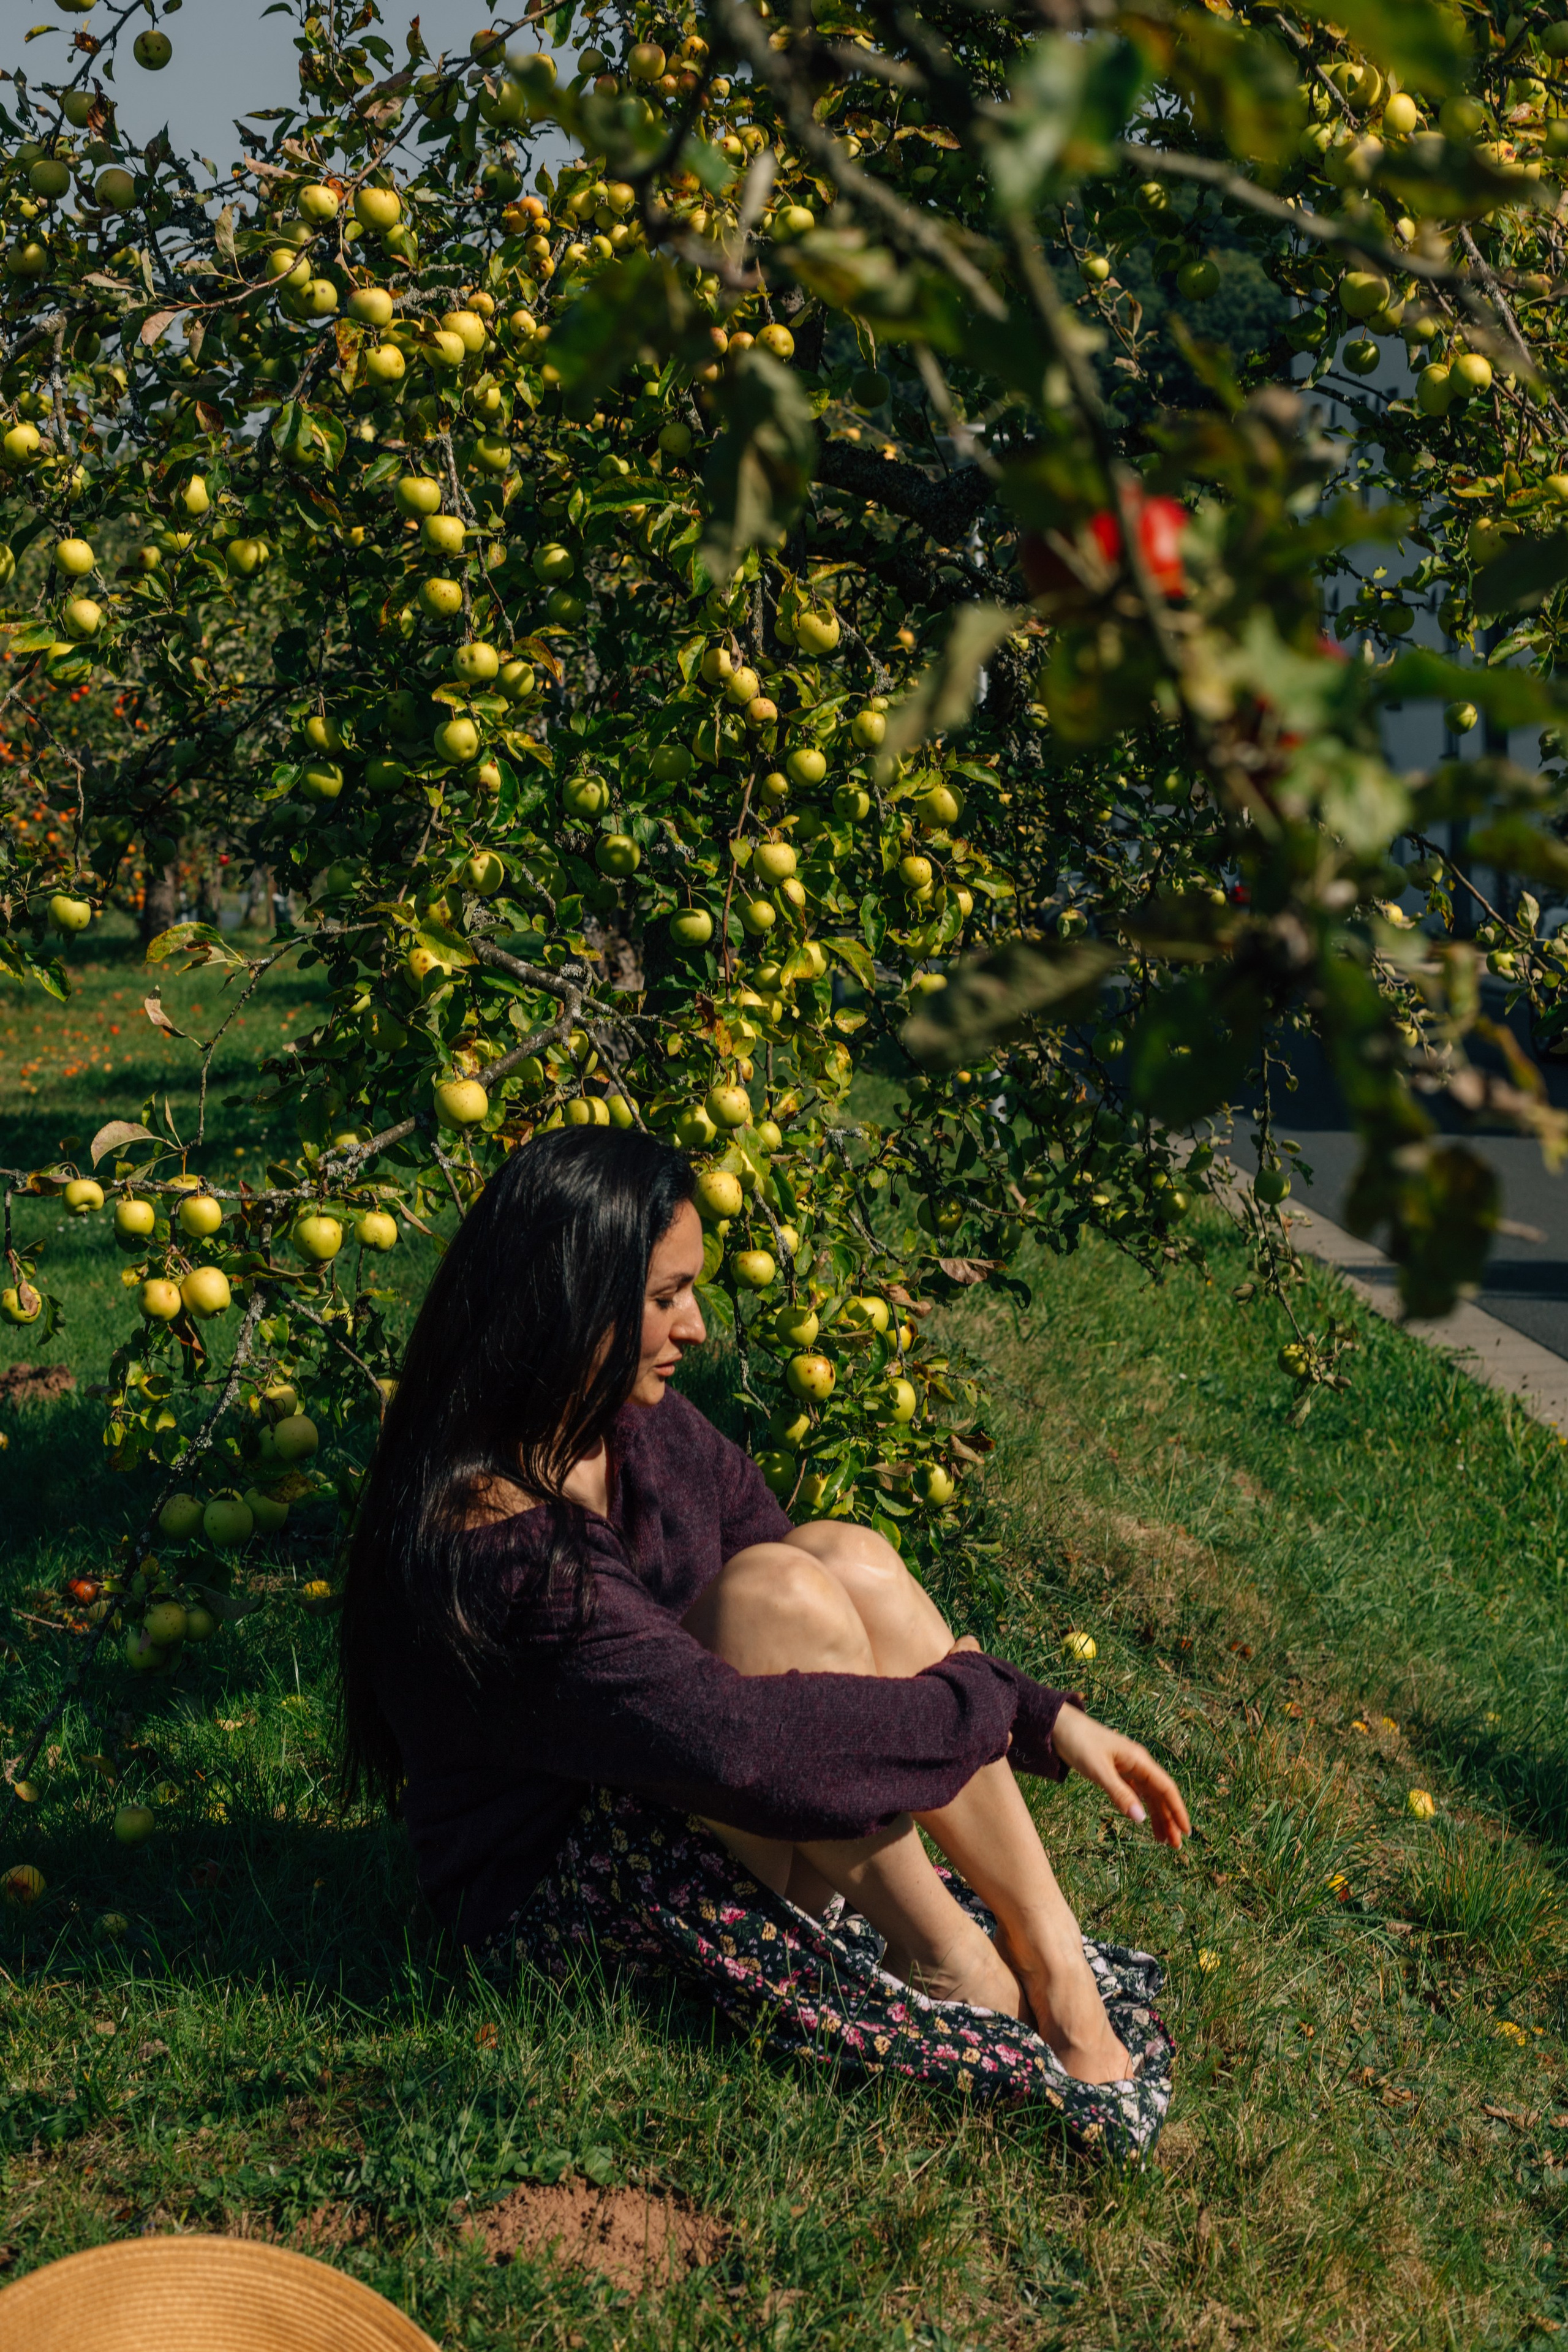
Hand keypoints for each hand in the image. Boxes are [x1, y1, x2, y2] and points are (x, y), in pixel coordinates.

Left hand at [1049, 1706, 1190, 1848]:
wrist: (1059, 1726)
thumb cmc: (1079, 1743)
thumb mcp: (1098, 1770)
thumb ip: (1119, 1794)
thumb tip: (1141, 1819)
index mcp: (1139, 1760)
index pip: (1166, 1787)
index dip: (1177, 1810)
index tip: (1186, 1831)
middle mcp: (1138, 1764)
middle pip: (1160, 1795)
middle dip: (1169, 1819)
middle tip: (1175, 1846)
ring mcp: (1128, 1767)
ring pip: (1149, 1795)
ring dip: (1157, 1816)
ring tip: (1162, 1840)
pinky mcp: (1116, 1771)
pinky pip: (1135, 1792)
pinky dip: (1141, 1807)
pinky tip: (1144, 1820)